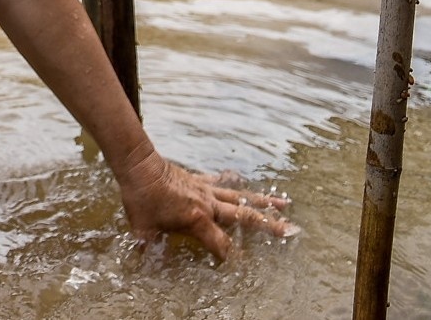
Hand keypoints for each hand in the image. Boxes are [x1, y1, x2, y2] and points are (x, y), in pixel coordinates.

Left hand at [117, 149, 294, 261]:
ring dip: (263, 201)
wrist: (138, 165)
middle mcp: (208, 205)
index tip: (234, 265)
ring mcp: (206, 191)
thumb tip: (143, 260)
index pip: (220, 244)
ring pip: (240, 197)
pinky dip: (232, 181)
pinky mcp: (199, 180)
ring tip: (285, 203)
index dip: (228, 257)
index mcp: (197, 219)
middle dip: (269, 225)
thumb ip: (149, 247)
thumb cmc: (141, 198)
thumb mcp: (143, 229)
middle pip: (245, 217)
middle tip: (292, 230)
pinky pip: (220, 182)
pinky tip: (242, 179)